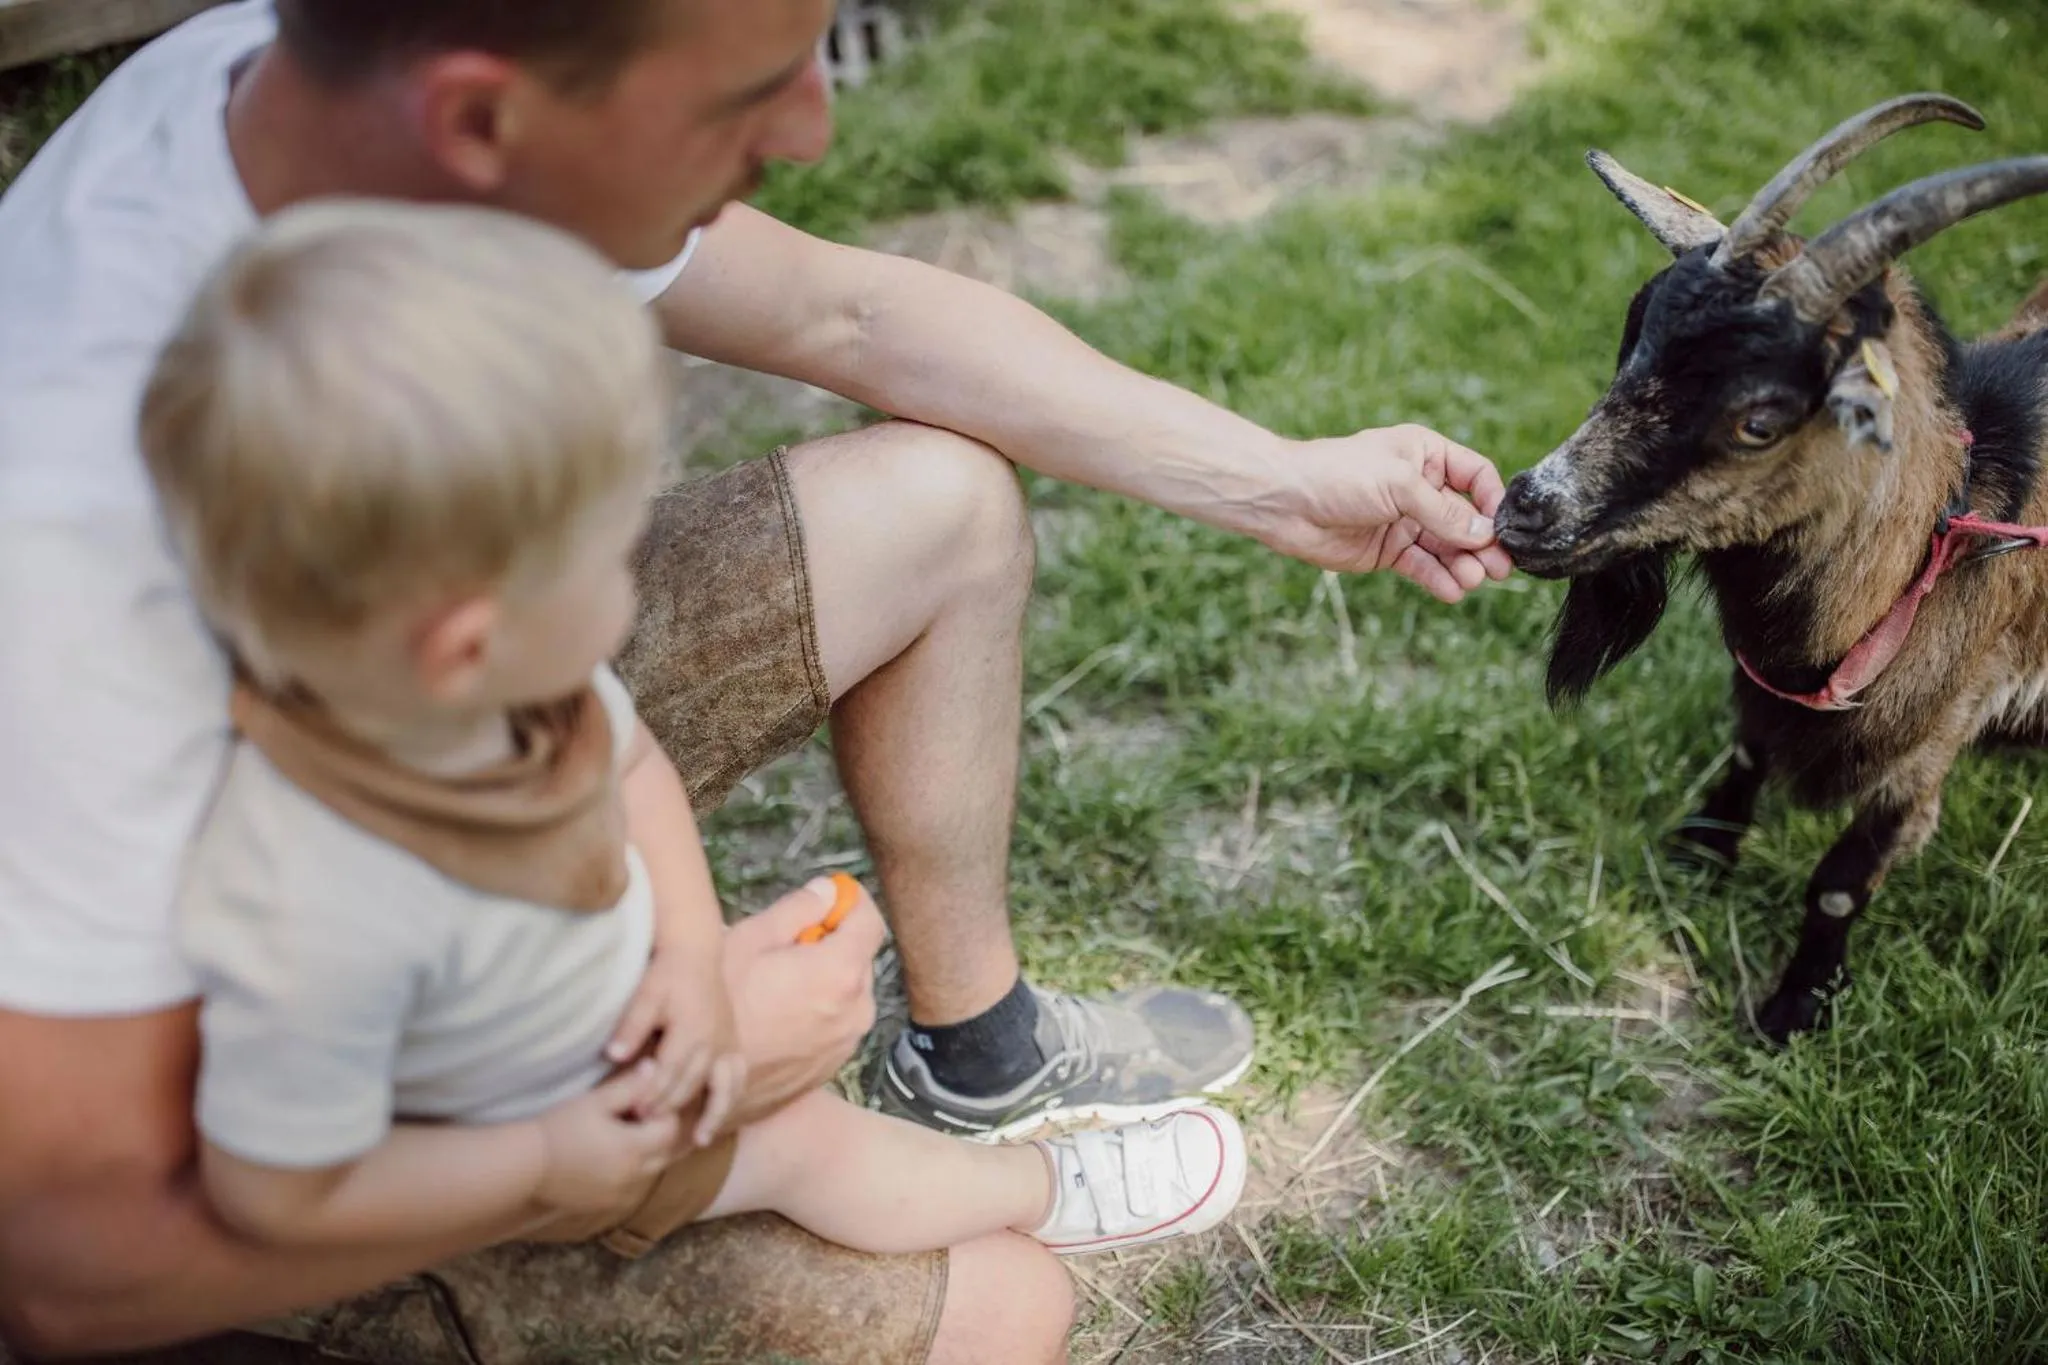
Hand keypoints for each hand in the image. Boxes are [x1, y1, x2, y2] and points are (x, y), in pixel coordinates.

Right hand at [534, 1061, 679, 1214]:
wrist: (527, 1166)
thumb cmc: (560, 1128)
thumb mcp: (596, 1101)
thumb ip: (629, 1085)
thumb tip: (654, 1067)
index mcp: (634, 1149)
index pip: (670, 1129)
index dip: (660, 1112)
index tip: (638, 1104)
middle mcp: (634, 1177)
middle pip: (664, 1151)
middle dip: (655, 1133)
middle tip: (629, 1118)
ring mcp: (622, 1195)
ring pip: (649, 1171)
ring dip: (643, 1154)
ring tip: (614, 1137)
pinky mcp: (608, 1206)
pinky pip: (632, 1187)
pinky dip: (628, 1173)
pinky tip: (603, 1158)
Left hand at [605, 942, 747, 1146]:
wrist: (696, 954)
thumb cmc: (666, 974)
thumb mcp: (645, 994)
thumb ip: (631, 1025)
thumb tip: (612, 1055)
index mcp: (691, 1029)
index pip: (670, 1072)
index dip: (653, 1094)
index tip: (635, 1113)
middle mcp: (714, 1041)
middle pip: (692, 1084)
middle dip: (672, 1108)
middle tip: (651, 1131)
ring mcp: (728, 1044)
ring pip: (724, 1087)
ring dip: (713, 1114)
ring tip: (699, 1139)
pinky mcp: (734, 1044)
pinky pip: (738, 1078)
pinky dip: (730, 1099)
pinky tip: (719, 1117)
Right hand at [722, 877, 885, 1125]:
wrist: (704, 1089)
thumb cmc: (721, 1007)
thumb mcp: (749, 941)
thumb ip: (796, 910)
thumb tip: (826, 891)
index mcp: (841, 972)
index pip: (870, 921)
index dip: (851, 903)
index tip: (829, 899)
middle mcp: (857, 1009)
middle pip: (858, 958)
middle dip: (832, 944)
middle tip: (787, 946)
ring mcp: (847, 1042)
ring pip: (848, 993)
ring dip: (825, 980)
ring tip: (777, 986)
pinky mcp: (834, 1066)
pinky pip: (836, 1024)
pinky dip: (818, 1012)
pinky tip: (778, 1017)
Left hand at [1250, 425, 1511, 600]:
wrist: (1284, 502)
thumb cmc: (1338, 475)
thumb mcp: (1398, 484)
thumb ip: (1442, 511)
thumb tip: (1484, 534)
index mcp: (1425, 455)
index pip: (1475, 476)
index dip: (1491, 501)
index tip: (1502, 527)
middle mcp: (1419, 487)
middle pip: (1464, 517)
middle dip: (1482, 542)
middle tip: (1500, 567)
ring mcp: (1403, 521)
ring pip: (1445, 546)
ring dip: (1463, 564)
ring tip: (1474, 580)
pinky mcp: (1387, 550)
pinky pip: (1421, 566)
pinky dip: (1437, 578)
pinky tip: (1451, 591)